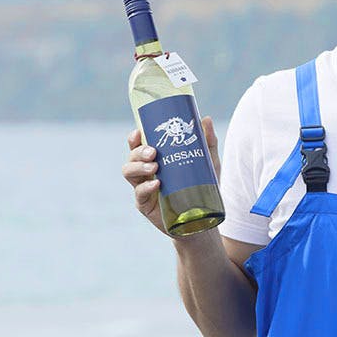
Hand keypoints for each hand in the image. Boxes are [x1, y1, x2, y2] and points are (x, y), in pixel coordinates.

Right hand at [122, 115, 220, 235]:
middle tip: (154, 152)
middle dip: (138, 152)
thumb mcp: (208, 163)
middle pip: (131, 157)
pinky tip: (156, 183)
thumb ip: (207, 142)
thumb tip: (205, 118)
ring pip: (129, 173)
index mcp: (156, 159)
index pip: (138, 146)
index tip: (138, 132)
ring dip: (138, 167)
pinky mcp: (146, 205)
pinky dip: (146, 187)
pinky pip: (139, 195)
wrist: (204, 218)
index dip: (134, 138)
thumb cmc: (203, 187)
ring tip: (155, 166)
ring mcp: (144, 188)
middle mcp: (146, 172)